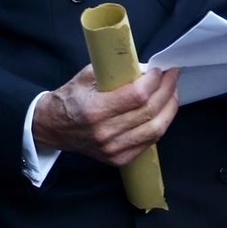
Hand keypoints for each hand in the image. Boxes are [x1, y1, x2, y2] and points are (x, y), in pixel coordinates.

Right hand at [32, 64, 179, 166]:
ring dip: (169, 109)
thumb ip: (115, 71)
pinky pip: (149, 143)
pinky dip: (161, 125)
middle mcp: (105, 133)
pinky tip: (163, 112)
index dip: (154, 82)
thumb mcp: (86, 76)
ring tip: (173, 93)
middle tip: (173, 76)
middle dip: (167, 91)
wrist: (53, 127)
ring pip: (155, 130)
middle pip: (149, 112)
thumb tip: (145, 69)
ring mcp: (113, 149)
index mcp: (95, 110)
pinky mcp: (118, 158)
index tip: (160, 70)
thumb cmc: (69, 98)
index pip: (136, 96)